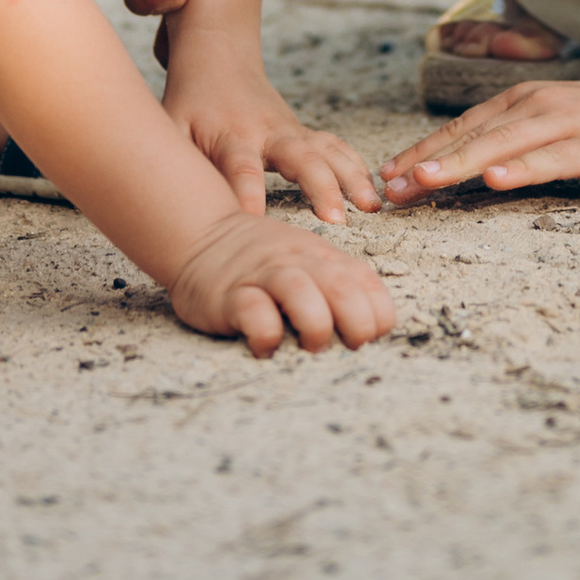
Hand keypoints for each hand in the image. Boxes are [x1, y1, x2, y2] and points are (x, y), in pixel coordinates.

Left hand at [165, 66, 383, 222]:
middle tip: (335, 219)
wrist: (218, 54)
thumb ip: (173, 163)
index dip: (247, 197)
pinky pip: (336, 146)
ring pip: (327, 151)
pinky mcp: (303, 131)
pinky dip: (357, 166)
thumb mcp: (170, 127)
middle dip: (318, 187)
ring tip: (371, 207)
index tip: (255, 227)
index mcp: (229, 134)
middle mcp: (266, 131)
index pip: (240, 170)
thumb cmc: (189, 101)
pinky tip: (373, 191)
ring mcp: (290, 129)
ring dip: (351, 178)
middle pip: (299, 158)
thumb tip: (167, 208)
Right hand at [166, 215, 395, 358]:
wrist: (201, 233)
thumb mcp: (306, 261)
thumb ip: (335, 285)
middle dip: (357, 324)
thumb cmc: (262, 260)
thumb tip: (368, 332)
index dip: (378, 317)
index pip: (367, 284)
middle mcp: (298, 261)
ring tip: (311, 347)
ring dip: (316, 327)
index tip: (369, 338)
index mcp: (323, 256)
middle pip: (341, 287)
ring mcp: (264, 274)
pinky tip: (267, 346)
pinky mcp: (231, 294)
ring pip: (301, 293)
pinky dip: (266, 336)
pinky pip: (254, 314)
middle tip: (349, 347)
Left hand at [380, 76, 579, 203]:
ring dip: (460, 162)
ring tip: (425, 180)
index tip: (384, 176)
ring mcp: (563, 124)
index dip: (420, 151)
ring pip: (502, 145)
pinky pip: (551, 159)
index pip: (458, 129)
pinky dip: (521, 168)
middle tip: (389, 188)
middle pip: (471, 137)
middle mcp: (534, 107)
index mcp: (518, 103)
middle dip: (426, 162)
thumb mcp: (546, 126)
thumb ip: (507, 142)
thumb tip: (455, 168)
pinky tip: (495, 180)